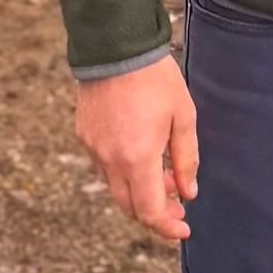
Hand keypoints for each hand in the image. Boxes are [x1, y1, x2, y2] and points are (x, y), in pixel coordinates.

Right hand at [74, 54, 199, 241]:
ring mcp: (93, 147)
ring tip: (162, 172)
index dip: (167, 226)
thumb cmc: (154, 78)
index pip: (149, 212)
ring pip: (115, 187)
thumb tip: (188, 192)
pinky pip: (103, 165)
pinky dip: (123, 171)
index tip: (183, 227)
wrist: (115, 45)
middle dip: (155, 211)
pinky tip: (140, 152)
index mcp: (137, 158)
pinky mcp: (84, 134)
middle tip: (177, 202)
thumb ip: (185, 159)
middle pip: (130, 207)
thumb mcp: (182, 116)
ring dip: (139, 190)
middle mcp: (110, 159)